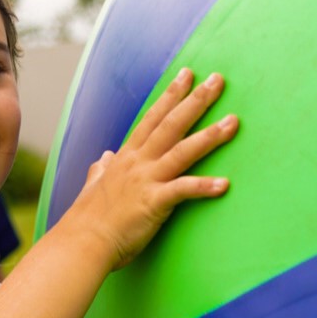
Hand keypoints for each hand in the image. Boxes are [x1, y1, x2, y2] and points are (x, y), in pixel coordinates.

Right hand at [68, 68, 237, 270]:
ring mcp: (146, 181)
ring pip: (182, 151)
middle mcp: (138, 163)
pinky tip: (224, 184)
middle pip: (171, 124)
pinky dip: (204, 187)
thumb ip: (100, 169)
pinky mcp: (154, 203)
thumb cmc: (89, 219)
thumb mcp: (93, 186)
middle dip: (196, 101)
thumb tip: (105, 157)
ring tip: (233, 122)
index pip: (152, 119)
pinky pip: (183, 191)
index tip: (187, 75)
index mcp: (126, 158)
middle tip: (218, 80)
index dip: (171, 96)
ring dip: (209, 136)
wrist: (83, 242)